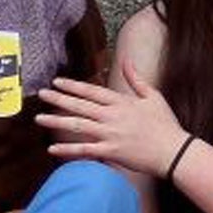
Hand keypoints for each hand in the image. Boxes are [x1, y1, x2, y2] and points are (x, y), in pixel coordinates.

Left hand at [37, 58, 188, 177]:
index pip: (92, 91)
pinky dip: (68, 150)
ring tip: (39, 119)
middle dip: (58, 99)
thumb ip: (136, 79)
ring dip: (56, 122)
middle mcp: (112, 116)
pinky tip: (52, 149)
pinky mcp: (111, 152)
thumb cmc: (166, 124)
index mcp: (121, 102)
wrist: (174, 151)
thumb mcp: (153, 96)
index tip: (57, 82)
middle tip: (42, 95)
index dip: (73, 86)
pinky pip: (85, 150)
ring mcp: (110, 134)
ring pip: (77, 126)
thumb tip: (126, 61)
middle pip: (80, 105)